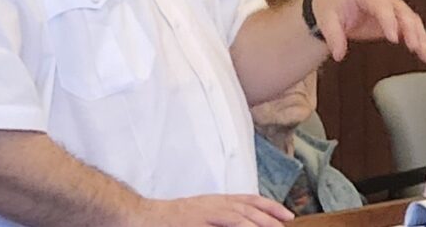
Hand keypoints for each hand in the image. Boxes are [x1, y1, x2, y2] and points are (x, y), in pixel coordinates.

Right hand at [135, 194, 293, 226]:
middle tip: (286, 222)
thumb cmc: (166, 222)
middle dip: (269, 214)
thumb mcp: (195, 218)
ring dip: (258, 221)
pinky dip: (240, 224)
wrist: (139, 218)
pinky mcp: (195, 220)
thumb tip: (234, 224)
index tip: (286, 215)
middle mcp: (210, 204)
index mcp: (212, 203)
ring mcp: (203, 212)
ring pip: (238, 213)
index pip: (245, 200)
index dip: (267, 206)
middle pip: (246, 205)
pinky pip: (223, 221)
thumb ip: (215, 221)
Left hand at [313, 0, 425, 62]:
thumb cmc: (332, 8)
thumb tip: (338, 54)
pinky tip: (424, 55)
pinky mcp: (396, 18)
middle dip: (410, 29)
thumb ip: (333, 37)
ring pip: (412, 19)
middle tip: (413, 47)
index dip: (389, 21)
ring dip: (420, 36)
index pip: (381, 5)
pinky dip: (420, 40)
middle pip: (401, 11)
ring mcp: (392, 7)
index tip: (393, 37)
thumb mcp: (327, 20)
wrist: (334, 4)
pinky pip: (413, 27)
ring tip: (424, 54)